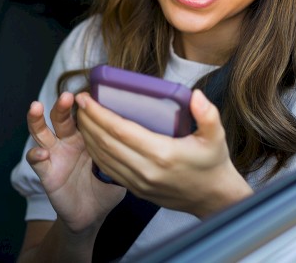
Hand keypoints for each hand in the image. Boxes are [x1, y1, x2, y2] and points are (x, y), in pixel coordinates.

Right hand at [25, 92, 125, 234]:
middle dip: (61, 105)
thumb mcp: (119, 167)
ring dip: (37, 119)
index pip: (82, 114)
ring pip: (41, 132)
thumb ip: (123, 152)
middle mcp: (68, 140)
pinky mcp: (46, 171)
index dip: (84, 105)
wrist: (92, 214)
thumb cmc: (107, 187)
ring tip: (36, 107)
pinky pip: (36, 160)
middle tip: (67, 96)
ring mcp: (55, 154)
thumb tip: (141, 136)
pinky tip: (42, 153)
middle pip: (60, 117)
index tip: (89, 94)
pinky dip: (36, 154)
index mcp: (87, 136)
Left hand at [75, 89, 252, 218]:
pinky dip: (96, 153)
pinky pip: (108, 170)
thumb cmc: (213, 164)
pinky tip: (91, 139)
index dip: (99, 113)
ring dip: (87, 136)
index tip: (86, 98)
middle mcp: (145, 170)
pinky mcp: (136, 190)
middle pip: (105, 143)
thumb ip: (207, 114)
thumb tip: (196, 95)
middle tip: (79, 102)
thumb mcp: (217, 136)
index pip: (120, 130)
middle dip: (87, 121)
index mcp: (161, 154)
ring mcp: (139, 182)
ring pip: (103, 158)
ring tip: (81, 117)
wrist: (213, 199)